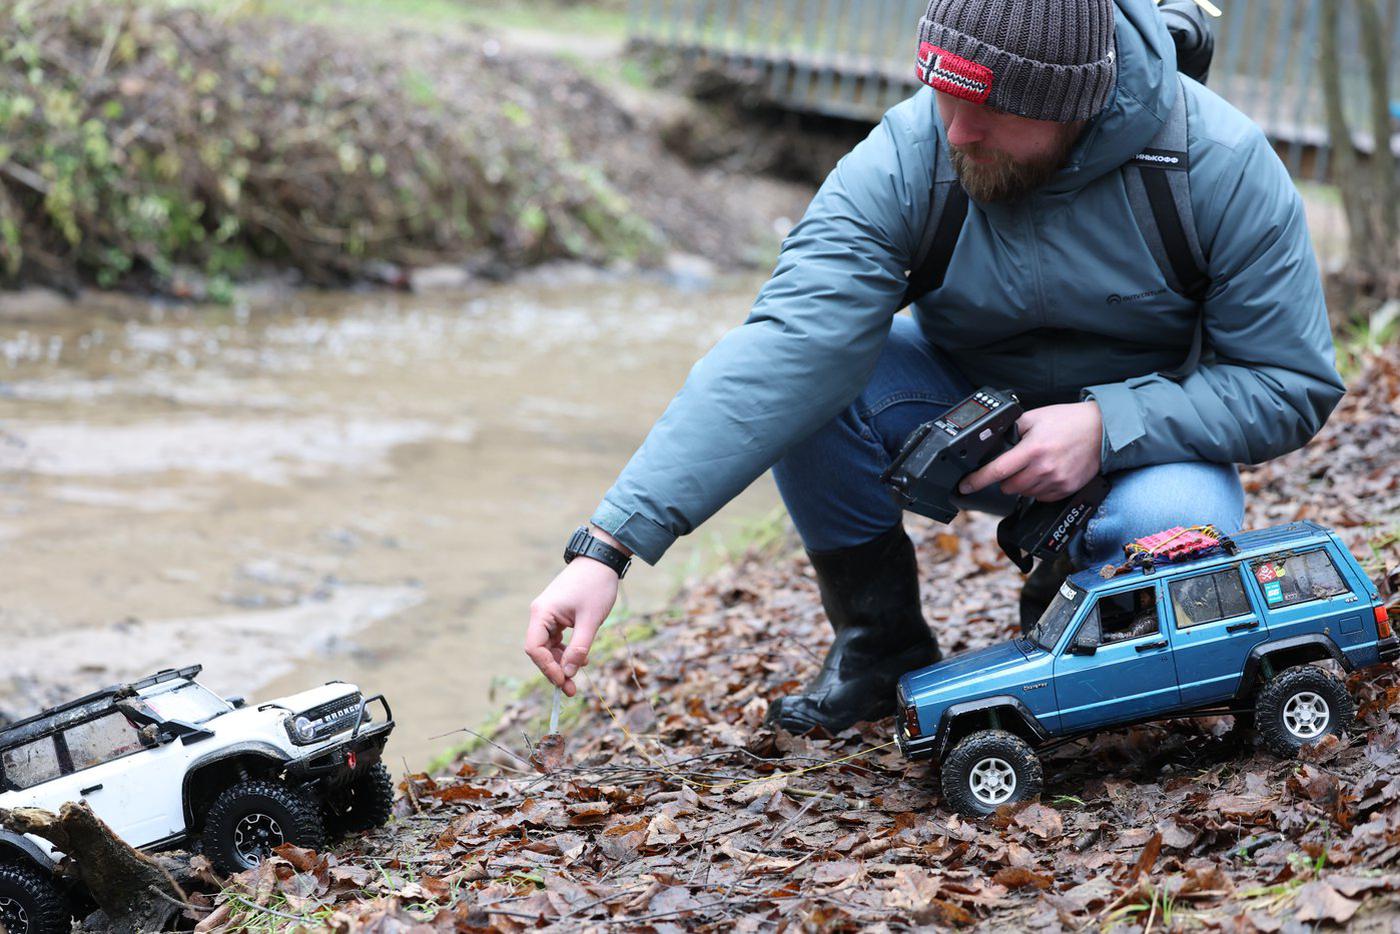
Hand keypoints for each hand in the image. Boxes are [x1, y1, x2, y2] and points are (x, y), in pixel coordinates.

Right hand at [524, 532, 626, 695]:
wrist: (601, 560)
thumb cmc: (596, 586)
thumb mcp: (590, 621)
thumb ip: (579, 648)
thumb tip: (569, 673)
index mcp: (542, 613)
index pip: (534, 648)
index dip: (547, 668)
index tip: (563, 681)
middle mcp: (540, 614)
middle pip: (539, 650)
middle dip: (555, 670)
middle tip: (571, 690)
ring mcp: (547, 613)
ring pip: (548, 646)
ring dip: (561, 662)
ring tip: (577, 678)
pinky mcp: (557, 614)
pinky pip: (556, 638)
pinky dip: (566, 650)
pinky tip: (581, 659)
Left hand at [959, 401, 1102, 501]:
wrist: (1101, 431)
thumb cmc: (1067, 421)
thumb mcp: (1034, 417)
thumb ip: (1011, 430)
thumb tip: (991, 443)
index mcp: (1032, 450)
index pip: (997, 470)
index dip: (976, 480)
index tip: (964, 486)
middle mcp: (1044, 469)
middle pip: (1008, 486)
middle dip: (1004, 478)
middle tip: (1014, 463)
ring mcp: (1056, 482)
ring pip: (1024, 493)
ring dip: (1021, 483)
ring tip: (1033, 465)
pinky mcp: (1066, 490)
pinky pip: (1041, 497)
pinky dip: (1037, 488)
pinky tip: (1045, 473)